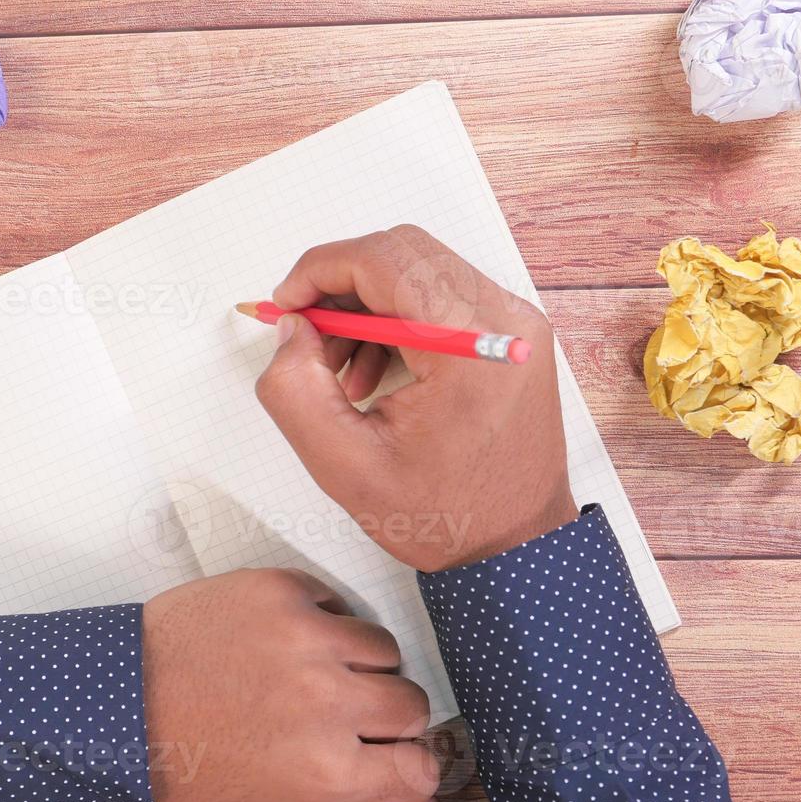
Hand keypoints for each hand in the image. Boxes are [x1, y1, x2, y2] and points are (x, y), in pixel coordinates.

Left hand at [144, 568, 439, 801]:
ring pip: (384, 647)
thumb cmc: (186, 763)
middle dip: (386, 715)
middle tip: (347, 716)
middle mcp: (326, 702)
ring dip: (358, 663)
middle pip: (412, 704)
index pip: (421, 768)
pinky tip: (290, 643)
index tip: (392, 757)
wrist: (124, 702)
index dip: (407, 765)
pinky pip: (339, 603)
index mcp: (328, 771)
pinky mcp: (281, 593)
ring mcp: (306, 640)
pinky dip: (324, 620)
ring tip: (315, 674)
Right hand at [255, 225, 576, 571]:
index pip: (384, 260)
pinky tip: (373, 376)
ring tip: (338, 373)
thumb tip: (291, 328)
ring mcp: (515, 322)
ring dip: (365, 306)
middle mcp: (505, 318)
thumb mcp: (344, 465)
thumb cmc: (445, 517)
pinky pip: (440, 297)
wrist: (516, 548)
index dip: (319, 270)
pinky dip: (395, 320)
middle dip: (339, 285)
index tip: (284, 306)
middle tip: (304, 335)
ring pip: (419, 270)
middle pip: (403, 253)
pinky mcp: (512, 334)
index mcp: (471, 345)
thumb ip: (295, 390)